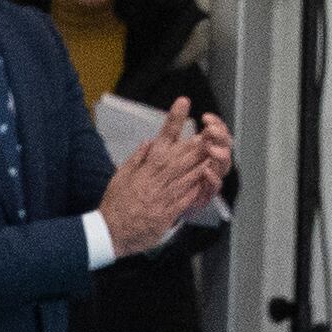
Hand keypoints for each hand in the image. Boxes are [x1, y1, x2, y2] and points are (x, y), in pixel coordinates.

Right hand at [99, 101, 223, 252]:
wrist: (112, 230)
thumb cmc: (116, 203)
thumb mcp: (121, 175)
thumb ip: (137, 157)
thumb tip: (149, 141)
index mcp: (148, 164)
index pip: (163, 136)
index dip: (175, 117)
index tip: (183, 102)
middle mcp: (159, 174)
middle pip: (186, 152)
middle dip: (202, 139)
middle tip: (213, 127)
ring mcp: (167, 192)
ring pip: (193, 170)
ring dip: (207, 159)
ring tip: (219, 147)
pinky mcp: (172, 209)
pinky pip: (192, 193)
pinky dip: (201, 184)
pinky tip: (211, 176)